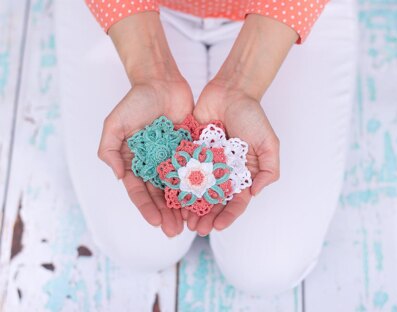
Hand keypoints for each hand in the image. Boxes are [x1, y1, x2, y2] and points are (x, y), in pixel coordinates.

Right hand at [98, 79, 193, 236]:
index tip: (154, 222)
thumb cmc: (136, 101)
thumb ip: (109, 149)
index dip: (145, 207)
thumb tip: (118, 175)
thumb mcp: (115, 123)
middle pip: (159, 195)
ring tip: (190, 224)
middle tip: (175, 231)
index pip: (139, 190)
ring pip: (178, 188)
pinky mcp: (189, 151)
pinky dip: (198, 188)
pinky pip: (194, 172)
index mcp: (135, 162)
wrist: (162, 82)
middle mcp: (153, 164)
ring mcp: (172, 159)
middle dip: (166, 214)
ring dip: (182, 207)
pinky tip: (204, 202)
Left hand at [190, 81, 279, 234]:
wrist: (231, 92)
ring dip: (191, 208)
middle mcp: (223, 173)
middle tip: (197, 229)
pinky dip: (178, 187)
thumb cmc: (252, 116)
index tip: (219, 226)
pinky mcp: (190, 152)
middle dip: (207, 216)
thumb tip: (255, 194)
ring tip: (184, 221)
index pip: (236, 201)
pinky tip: (172, 199)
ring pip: (197, 191)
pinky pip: (183, 172)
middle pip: (214, 201)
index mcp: (242, 174)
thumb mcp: (269, 143)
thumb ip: (268, 169)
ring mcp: (206, 164)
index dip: (229, 215)